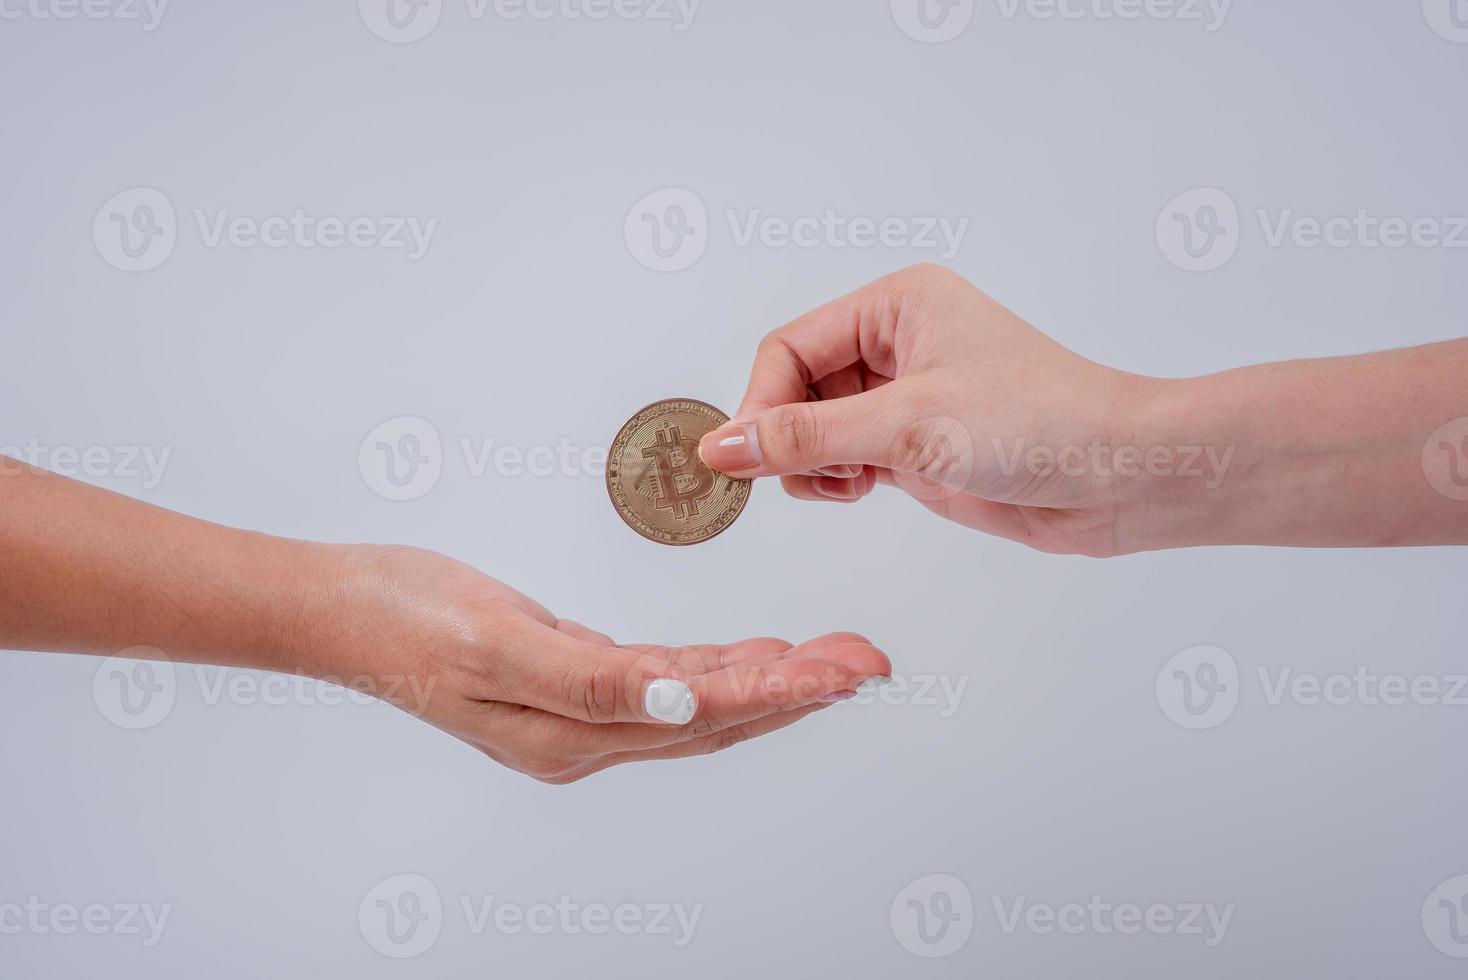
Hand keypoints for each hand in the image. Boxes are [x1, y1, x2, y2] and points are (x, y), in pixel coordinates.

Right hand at [302, 545, 890, 783]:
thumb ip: (592, 679)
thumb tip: (682, 700)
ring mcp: (578, 716)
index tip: (846, 671)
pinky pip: (665, 684)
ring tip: (834, 658)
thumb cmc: (406, 617)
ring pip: (700, 704)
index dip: (782, 693)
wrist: (342, 607)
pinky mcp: (570, 684)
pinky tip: (751, 656)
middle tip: (869, 662)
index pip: (704, 715)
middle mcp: (585, 737)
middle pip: (718, 718)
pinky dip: (718, 671)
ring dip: (771, 682)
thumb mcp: (498, 644)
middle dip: (800, 691)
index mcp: (573, 734)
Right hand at [698, 264, 1150, 556]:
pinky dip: (836, 479)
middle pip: (796, 386)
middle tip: (800, 479)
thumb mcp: (908, 426)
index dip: (761, 402)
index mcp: (896, 306)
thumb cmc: (1038, 424)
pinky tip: (862, 491)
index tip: (744, 459)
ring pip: (815, 426)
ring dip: (812, 462)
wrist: (1120, 476)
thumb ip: (808, 437)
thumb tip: (723, 447)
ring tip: (847, 484)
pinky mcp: (917, 443)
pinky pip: (844, 456)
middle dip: (788, 435)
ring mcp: (907, 395)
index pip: (790, 347)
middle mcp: (898, 342)